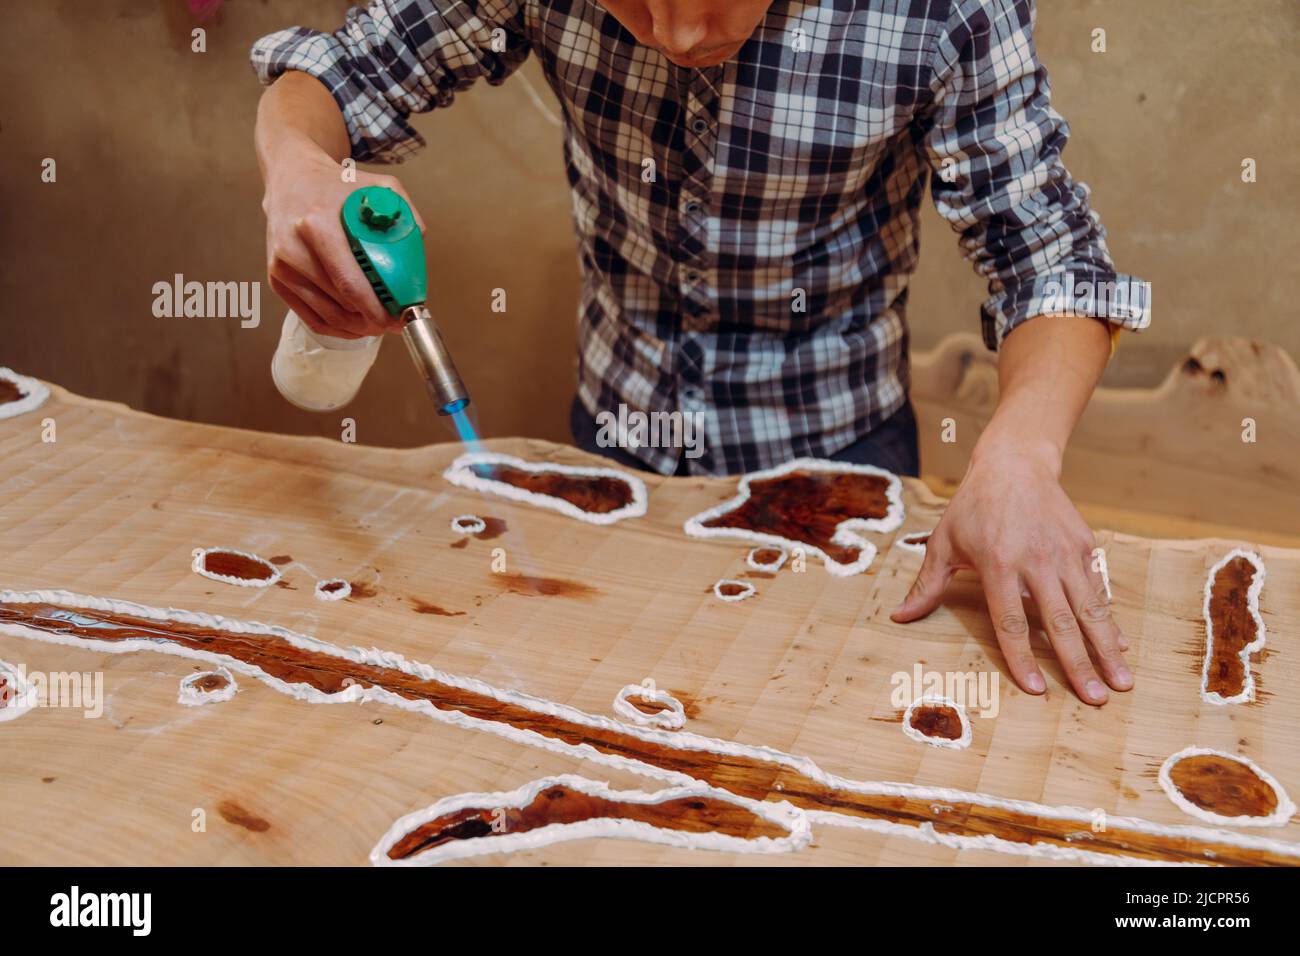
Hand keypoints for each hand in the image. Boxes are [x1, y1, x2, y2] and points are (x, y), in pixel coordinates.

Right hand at [262, 144, 425, 338]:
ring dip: (358, 327)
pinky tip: (357, 324)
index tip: (398, 320)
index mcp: (318, 225)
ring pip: (328, 316)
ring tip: (378, 323)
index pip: (349, 283)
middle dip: (373, 320)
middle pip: (340, 304)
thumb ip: (405, 217)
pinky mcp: (276, 279)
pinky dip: (338, 327)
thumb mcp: (379, 188)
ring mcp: (281, 266)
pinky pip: (312, 318)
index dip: (375, 309)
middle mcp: (293, 248)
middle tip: (394, 322)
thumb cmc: (337, 186)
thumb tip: (416, 259)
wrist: (291, 177)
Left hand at [890, 445, 1132, 704]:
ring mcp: (1065, 553)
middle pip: (1059, 622)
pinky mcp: (1084, 546)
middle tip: (1095, 701)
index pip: (1011, 621)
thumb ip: (927, 585)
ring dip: (1106, 648)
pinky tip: (1121, 646)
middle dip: (1078, 664)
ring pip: (1089, 609)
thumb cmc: (972, 507)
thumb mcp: (943, 542)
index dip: (1023, 658)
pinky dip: (1110, 619)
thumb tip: (899, 617)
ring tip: (1121, 682)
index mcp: (997, 563)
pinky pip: (1098, 590)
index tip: (1037, 690)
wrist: (1015, 464)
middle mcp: (1036, 561)